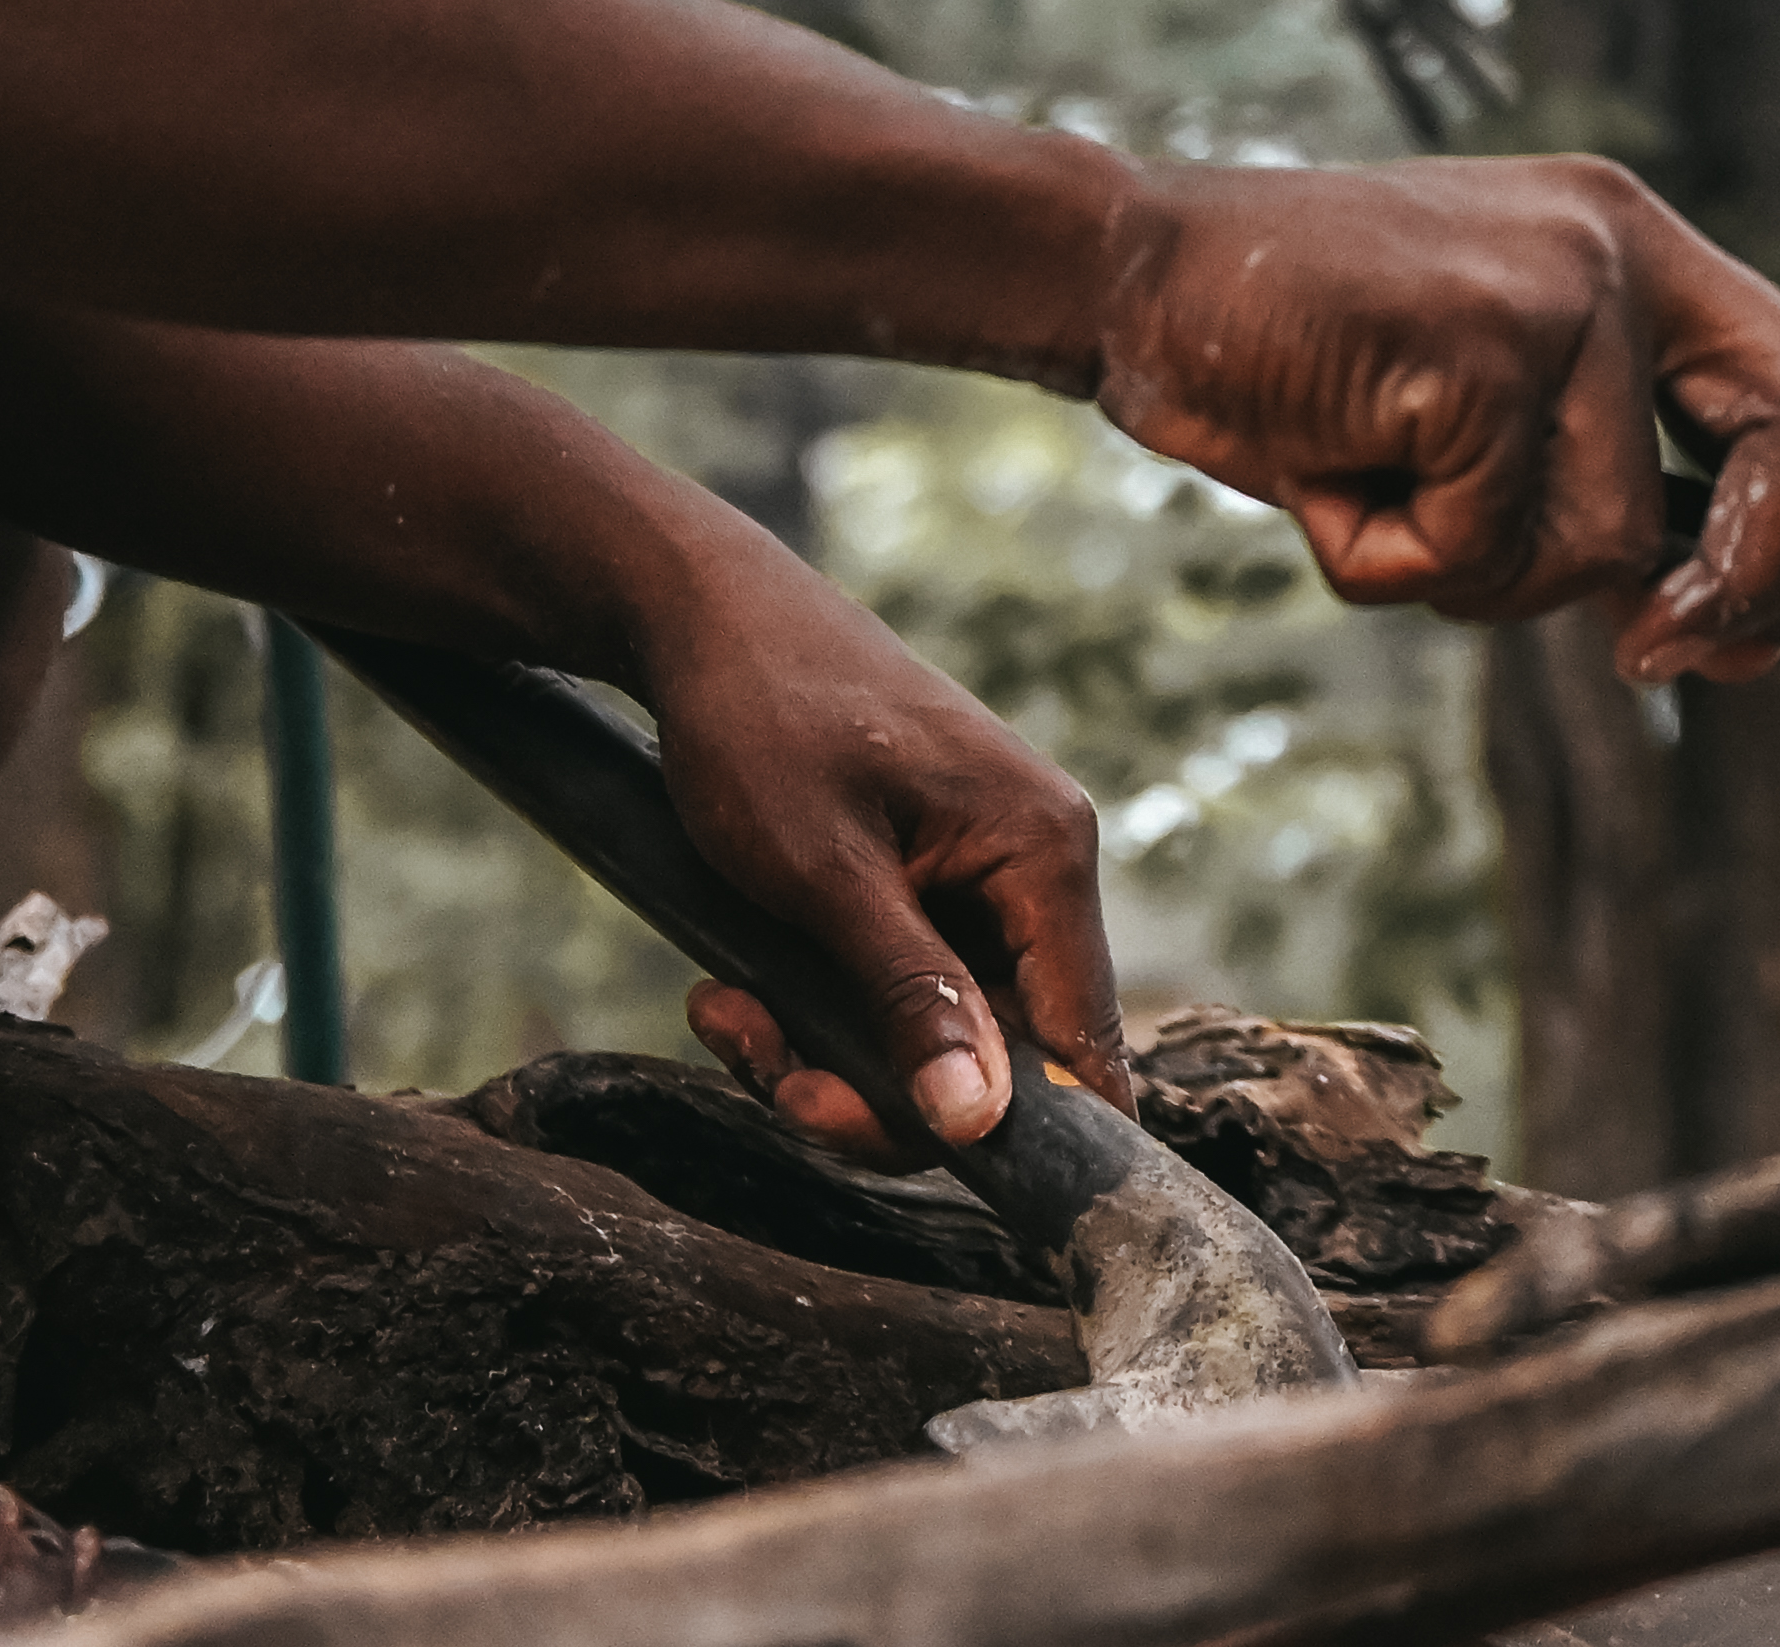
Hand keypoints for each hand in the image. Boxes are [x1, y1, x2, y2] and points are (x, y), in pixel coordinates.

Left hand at [629, 544, 1126, 1162]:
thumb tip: (978, 1124)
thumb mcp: (824, 876)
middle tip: (776, 1083)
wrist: (698, 618)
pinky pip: (898, 993)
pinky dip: (818, 1016)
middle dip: (879, 1093)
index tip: (925, 1161)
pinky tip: (733, 993)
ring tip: (725, 1018)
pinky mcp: (927, 884)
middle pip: (1000, 1055)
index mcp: (1044, 851)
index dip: (1023, 1127)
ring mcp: (982, 876)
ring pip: (936, 1035)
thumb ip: (909, 999)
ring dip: (829, 1057)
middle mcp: (1036, 867)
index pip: (1081, 1037)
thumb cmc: (761, 722)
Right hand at [1092, 156, 1779, 699]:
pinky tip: (1326, 472)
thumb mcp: (1482, 434)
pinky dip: (1388, 558)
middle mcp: (1624, 246)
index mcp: (1642, 254)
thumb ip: (1615, 512)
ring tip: (1373, 484)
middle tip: (1658, 654)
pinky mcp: (1482, 337)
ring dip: (1469, 573)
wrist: (1134, 277)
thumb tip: (1737, 645)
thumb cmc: (1305, 362)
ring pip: (1600, 544)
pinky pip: (1480, 540)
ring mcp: (1560, 282)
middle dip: (1742, 580)